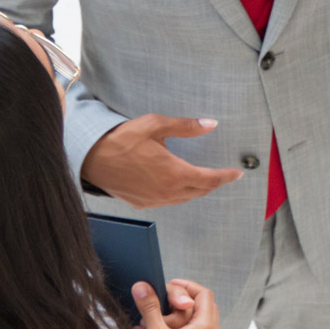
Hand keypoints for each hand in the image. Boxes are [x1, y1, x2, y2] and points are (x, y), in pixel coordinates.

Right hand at [84, 114, 242, 207]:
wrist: (91, 159)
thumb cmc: (121, 140)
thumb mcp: (155, 126)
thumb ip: (185, 127)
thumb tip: (211, 124)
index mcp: (174, 173)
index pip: (210, 179)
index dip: (226, 176)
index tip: (238, 173)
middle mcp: (168, 192)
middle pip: (200, 191)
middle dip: (214, 182)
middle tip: (223, 175)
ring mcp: (155, 201)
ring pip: (185, 198)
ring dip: (197, 189)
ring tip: (203, 179)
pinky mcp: (143, 204)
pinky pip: (169, 201)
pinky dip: (179, 193)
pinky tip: (177, 184)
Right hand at [137, 280, 220, 328]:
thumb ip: (149, 307)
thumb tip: (141, 285)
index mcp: (206, 327)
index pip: (204, 294)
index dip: (187, 286)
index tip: (170, 286)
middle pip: (207, 307)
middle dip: (188, 300)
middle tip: (168, 301)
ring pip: (206, 325)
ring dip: (188, 318)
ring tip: (167, 321)